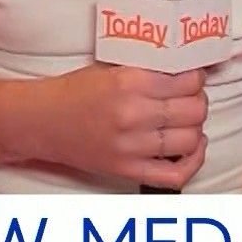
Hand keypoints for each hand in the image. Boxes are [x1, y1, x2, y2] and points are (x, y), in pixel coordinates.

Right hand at [35, 64, 208, 188]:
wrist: (42, 121)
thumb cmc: (75, 92)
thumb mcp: (112, 68)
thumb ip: (148, 69)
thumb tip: (188, 69)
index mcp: (129, 82)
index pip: (188, 80)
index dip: (196, 78)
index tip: (193, 77)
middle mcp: (132, 114)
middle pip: (194, 110)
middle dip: (199, 101)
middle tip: (190, 97)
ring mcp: (131, 146)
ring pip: (190, 139)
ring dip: (196, 127)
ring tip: (187, 119)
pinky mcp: (128, 169)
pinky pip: (176, 174)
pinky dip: (193, 161)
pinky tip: (193, 146)